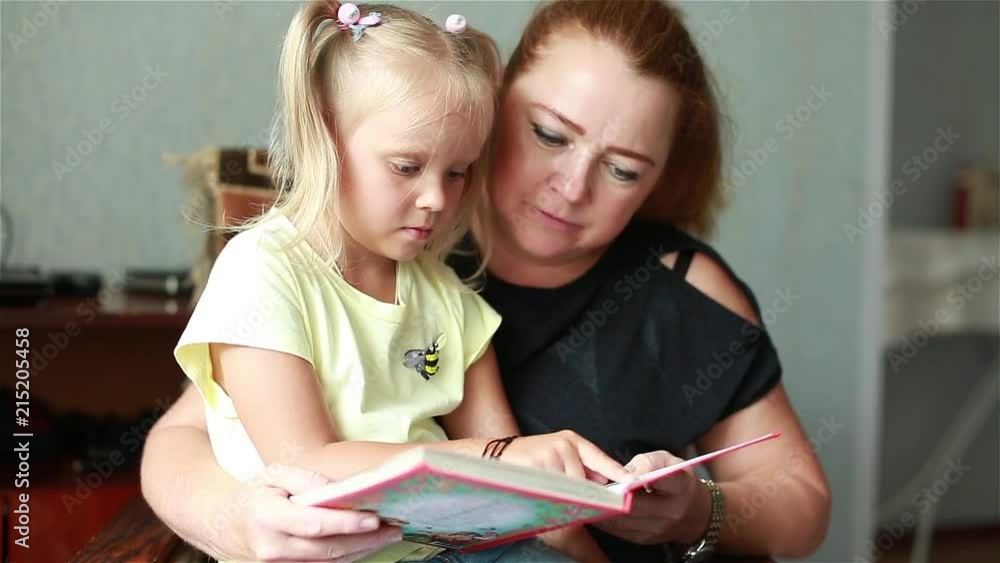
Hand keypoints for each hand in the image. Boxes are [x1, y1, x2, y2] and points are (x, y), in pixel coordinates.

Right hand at [224, 464, 402, 561]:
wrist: (223, 524)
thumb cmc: (255, 494)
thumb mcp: (274, 474)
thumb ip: (304, 479)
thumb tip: (336, 490)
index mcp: (267, 517)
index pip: (314, 524)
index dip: (346, 524)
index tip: (374, 519)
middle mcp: (272, 547)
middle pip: (326, 549)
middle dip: (364, 541)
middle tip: (394, 530)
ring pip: (327, 562)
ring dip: (361, 551)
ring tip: (388, 537)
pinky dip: (347, 557)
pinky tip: (367, 546)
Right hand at [497, 430, 633, 483]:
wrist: (493, 458)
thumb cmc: (526, 462)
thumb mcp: (556, 458)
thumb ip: (581, 469)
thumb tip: (603, 480)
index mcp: (571, 440)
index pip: (599, 458)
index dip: (615, 471)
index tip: (631, 480)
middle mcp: (564, 444)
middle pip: (584, 480)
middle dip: (575, 492)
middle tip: (552, 486)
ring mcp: (552, 453)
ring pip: (569, 488)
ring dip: (559, 494)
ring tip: (540, 484)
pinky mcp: (540, 463)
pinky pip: (554, 490)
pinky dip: (549, 495)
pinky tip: (535, 486)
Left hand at [592, 450, 710, 544]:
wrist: (695, 514)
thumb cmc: (679, 483)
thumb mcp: (669, 461)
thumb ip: (648, 461)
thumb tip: (626, 472)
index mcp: (681, 487)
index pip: (663, 480)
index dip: (640, 477)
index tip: (624, 475)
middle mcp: (671, 512)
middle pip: (636, 505)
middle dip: (612, 496)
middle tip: (592, 486)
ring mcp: (657, 529)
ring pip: (623, 520)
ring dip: (603, 509)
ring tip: (587, 497)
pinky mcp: (644, 539)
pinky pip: (618, 530)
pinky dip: (604, 519)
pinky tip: (593, 508)